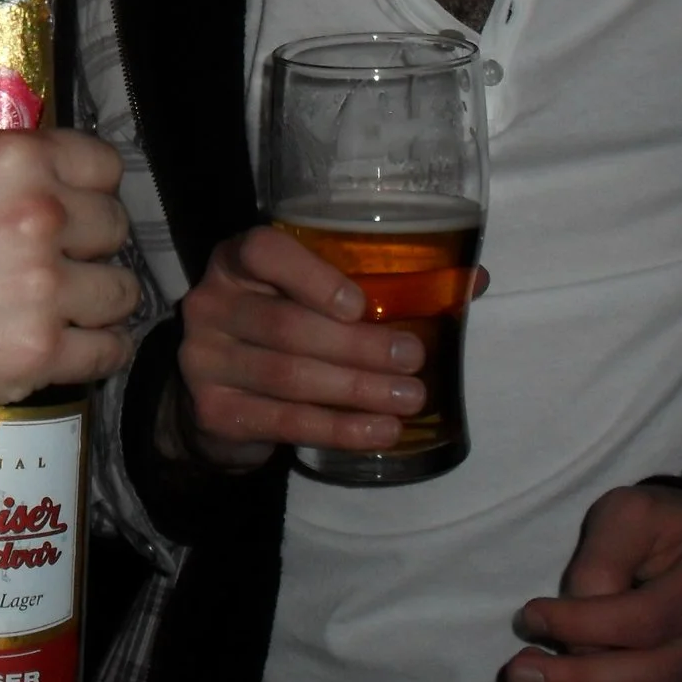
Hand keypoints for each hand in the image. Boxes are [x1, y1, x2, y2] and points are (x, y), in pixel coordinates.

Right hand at [0, 126, 136, 428]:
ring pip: (120, 289)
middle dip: (90, 240)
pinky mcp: (36, 354)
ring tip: (71, 303)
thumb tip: (15, 143)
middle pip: (114, 226)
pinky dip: (99, 349)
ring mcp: (42, 289)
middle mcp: (37, 216)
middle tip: (62, 257)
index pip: (103, 164)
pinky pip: (107, 350)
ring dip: (98, 295)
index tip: (75, 202)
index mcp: (10, 159)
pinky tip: (78, 344)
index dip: (88, 184)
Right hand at [175, 225, 429, 469]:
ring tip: (409, 399)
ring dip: (356, 390)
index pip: (262, 251)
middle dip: (357, 347)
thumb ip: (383, 283)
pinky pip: (284, 422)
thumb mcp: (316, 296)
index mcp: (237, 261)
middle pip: (285, 325)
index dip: (312, 276)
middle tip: (413, 360)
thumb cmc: (285, 326)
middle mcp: (210, 304)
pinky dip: (338, 428)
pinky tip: (378, 430)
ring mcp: (204, 361)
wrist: (221, 393)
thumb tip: (477, 280)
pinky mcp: (214, 412)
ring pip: (288, 377)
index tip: (360, 305)